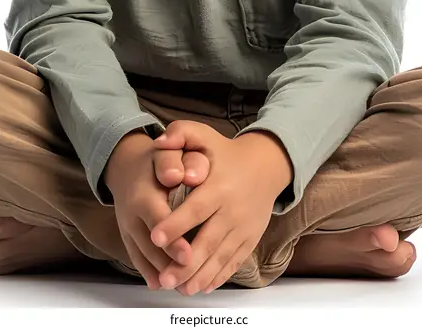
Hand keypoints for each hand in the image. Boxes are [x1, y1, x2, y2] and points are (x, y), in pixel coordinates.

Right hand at [104, 131, 197, 288]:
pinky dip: (150, 273)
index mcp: (143, 194)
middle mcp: (131, 215)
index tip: (188, 254)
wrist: (127, 166)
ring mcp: (128, 229)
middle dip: (169, 263)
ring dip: (162, 273)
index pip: (158, 219)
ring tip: (183, 286)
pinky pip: (137, 259)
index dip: (173, 238)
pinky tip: (163, 284)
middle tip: (189, 278)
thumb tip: (180, 174)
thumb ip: (173, 160)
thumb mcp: (166, 151)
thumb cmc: (155, 159)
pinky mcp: (128, 238)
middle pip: (150, 245)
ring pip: (143, 256)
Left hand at [149, 122, 284, 295]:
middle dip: (185, 262)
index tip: (155, 236)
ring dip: (200, 275)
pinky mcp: (250, 239)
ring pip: (220, 256)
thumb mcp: (204, 134)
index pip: (195, 208)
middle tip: (164, 277)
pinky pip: (234, 261)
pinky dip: (219, 276)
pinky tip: (203, 286)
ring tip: (180, 288)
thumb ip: (180, 133)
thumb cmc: (226, 153)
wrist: (265, 165)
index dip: (176, 224)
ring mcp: (244, 227)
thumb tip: (159, 141)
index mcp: (219, 186)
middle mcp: (233, 209)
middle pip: (208, 240)